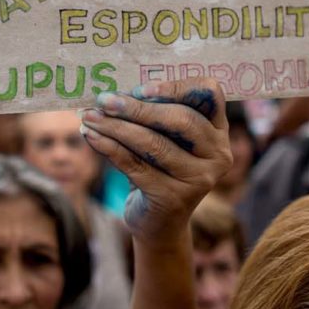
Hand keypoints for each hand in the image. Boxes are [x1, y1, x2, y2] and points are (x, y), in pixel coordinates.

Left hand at [80, 78, 231, 241]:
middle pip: (181, 119)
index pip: (210, 94)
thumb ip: (155, 113)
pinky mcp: (173, 198)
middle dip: (138, 108)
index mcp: (219, 130)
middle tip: (104, 99)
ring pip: (154, 143)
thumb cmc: (159, 168)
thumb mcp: (166, 139)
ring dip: (116, 126)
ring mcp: (199, 179)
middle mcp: (217, 154)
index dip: (177, 86)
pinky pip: (135, 165)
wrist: (158, 222)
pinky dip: (109, 147)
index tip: (140, 88)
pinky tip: (91, 136)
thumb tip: (114, 88)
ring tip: (89, 116)